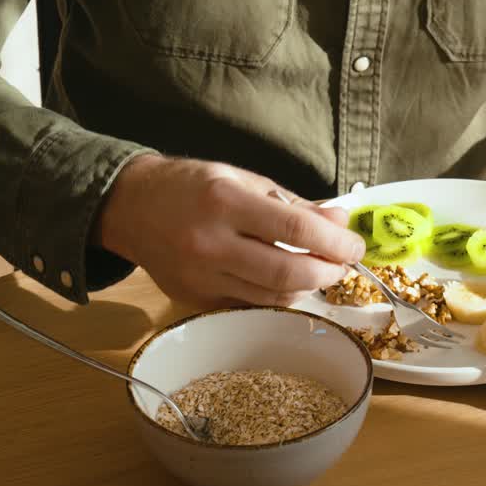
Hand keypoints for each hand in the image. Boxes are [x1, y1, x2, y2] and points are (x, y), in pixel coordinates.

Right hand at [96, 155, 364, 308]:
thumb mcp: (243, 179)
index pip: (296, 230)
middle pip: (288, 274)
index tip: (356, 246)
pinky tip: (284, 281)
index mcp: (224, 201)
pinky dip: (277, 297)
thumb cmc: (191, 186)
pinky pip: (251, 306)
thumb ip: (294, 203)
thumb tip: (340, 221)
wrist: (129, 207)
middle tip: (343, 263)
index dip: (335, 242)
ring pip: (273, 298)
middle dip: (327, 272)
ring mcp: (201, 277)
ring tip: (318, 270)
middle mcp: (211, 243)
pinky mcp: (196, 300)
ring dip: (307, 288)